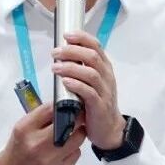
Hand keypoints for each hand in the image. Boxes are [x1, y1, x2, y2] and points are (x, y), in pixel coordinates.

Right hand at [0, 101, 86, 164]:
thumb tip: (64, 104)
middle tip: (78, 118)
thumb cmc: (19, 148)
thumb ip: (41, 115)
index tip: (72, 104)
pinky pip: (76, 154)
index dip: (65, 105)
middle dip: (77, 118)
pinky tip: (65, 150)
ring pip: (77, 139)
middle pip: (68, 124)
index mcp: (26, 129)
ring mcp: (49, 160)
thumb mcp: (23, 127)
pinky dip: (74, 150)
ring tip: (71, 134)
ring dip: (77, 134)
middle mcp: (37, 144)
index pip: (51, 109)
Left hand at [52, 30, 123, 149]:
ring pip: (90, 73)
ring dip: (71, 67)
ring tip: (55, 67)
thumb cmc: (96, 103)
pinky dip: (76, 85)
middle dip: (72, 51)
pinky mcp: (100, 106)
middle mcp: (106, 77)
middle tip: (55, 52)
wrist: (109, 128)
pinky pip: (89, 92)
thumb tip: (62, 55)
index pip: (96, 46)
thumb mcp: (91, 83)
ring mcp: (105, 91)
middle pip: (92, 57)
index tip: (66, 35)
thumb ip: (81, 69)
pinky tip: (65, 82)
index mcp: (105, 68)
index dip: (82, 38)